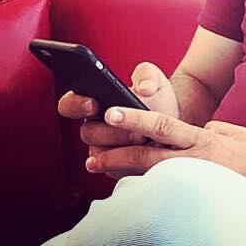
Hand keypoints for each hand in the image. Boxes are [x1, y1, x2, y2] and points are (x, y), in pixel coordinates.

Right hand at [58, 62, 179, 175]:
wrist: (175, 120)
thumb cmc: (159, 97)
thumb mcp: (155, 80)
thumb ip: (147, 75)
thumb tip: (144, 89)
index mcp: (95, 101)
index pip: (70, 104)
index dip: (76, 104)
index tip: (92, 103)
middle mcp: (95, 126)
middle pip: (87, 133)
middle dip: (110, 130)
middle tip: (133, 127)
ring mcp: (103, 149)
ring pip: (99, 155)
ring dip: (121, 148)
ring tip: (143, 138)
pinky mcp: (115, 167)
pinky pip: (115, 171)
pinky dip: (130, 164)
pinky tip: (146, 154)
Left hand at [85, 107, 245, 181]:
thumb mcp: (237, 133)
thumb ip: (215, 126)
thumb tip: (199, 128)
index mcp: (201, 140)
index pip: (163, 126)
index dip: (136, 118)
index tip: (113, 113)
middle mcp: (190, 160)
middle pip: (146, 153)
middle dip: (116, 149)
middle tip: (92, 148)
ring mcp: (187, 180)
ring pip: (146, 173)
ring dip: (119, 168)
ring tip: (95, 164)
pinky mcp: (187, 195)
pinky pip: (156, 188)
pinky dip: (136, 184)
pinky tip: (119, 182)